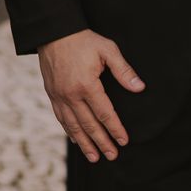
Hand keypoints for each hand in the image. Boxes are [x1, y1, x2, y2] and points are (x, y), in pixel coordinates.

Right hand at [38, 29, 143, 160]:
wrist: (54, 32)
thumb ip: (123, 70)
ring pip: (73, 126)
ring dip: (85, 143)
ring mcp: (59, 96)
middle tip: (112, 156)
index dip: (115, 129)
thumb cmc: (83, 40)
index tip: (124, 141)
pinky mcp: (51, 94)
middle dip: (101, 142)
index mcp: (87, 85)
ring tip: (95, 157)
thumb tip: (140, 87)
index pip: (105, 113)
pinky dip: (70, 132)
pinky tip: (77, 140)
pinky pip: (61, 118)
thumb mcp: (108, 50)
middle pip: (89, 125)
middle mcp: (71, 95)